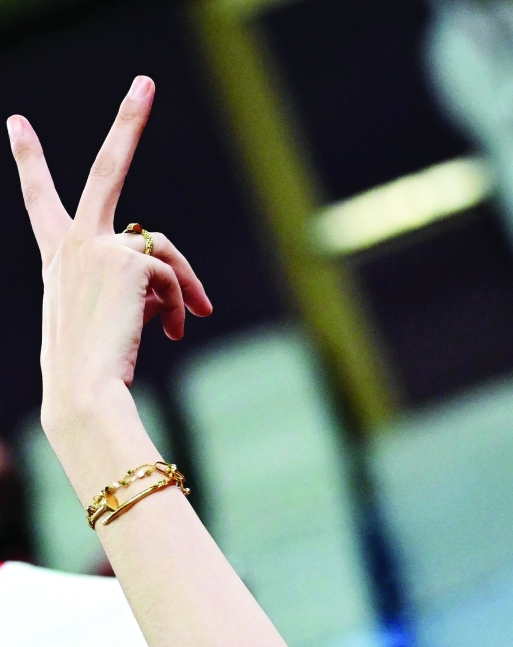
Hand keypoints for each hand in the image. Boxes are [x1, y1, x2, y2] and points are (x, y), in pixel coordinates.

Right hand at [7, 76, 211, 441]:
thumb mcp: (114, 314)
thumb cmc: (96, 364)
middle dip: (128, 121)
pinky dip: (182, 305)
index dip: (29, 159)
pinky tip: (175, 331)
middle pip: (107, 167)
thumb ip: (141, 286)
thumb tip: (184, 294)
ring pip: (164, 251)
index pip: (41, 197)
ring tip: (186, 324)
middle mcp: (73, 240)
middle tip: (144, 82)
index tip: (14, 122)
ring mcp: (100, 246)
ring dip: (183, 289)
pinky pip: (173, 276)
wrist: (84, 390)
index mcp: (58, 253)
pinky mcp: (129, 260)